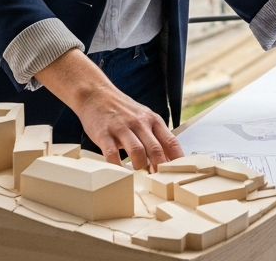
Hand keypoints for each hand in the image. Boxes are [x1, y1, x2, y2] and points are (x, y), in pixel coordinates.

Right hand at [35, 48, 182, 170]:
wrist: (96, 94)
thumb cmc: (122, 110)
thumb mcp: (143, 117)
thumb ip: (154, 135)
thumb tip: (166, 159)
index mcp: (152, 120)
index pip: (171, 141)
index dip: (177, 159)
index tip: (179, 173)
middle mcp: (139, 123)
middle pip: (155, 149)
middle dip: (159, 168)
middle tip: (159, 181)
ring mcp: (122, 128)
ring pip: (137, 151)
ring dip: (139, 166)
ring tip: (138, 174)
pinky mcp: (104, 134)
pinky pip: (112, 154)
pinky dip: (117, 166)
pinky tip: (119, 171)